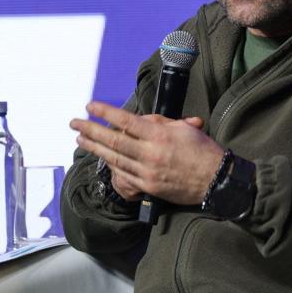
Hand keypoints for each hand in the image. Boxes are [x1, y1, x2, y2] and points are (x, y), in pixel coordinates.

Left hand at [70, 101, 223, 205]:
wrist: (216, 181)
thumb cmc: (203, 151)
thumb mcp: (185, 128)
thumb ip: (161, 123)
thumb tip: (142, 119)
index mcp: (160, 135)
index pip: (126, 121)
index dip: (105, 112)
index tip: (90, 106)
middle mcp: (150, 154)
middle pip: (113, 140)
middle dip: (91, 131)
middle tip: (75, 123)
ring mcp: (147, 172)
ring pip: (114, 158)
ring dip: (95, 148)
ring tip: (80, 139)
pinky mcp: (148, 186)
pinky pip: (123, 174)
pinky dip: (110, 164)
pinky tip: (101, 157)